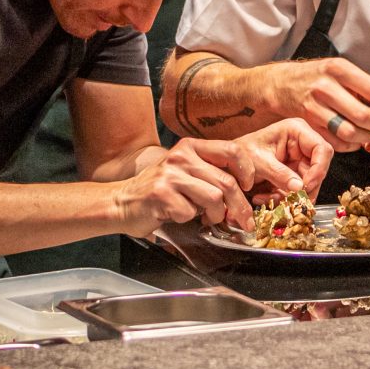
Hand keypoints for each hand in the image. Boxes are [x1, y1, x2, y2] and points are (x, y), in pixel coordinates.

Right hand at [108, 144, 254, 234]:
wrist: (122, 203)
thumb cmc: (159, 191)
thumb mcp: (186, 172)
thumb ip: (211, 174)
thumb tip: (245, 193)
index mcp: (190, 147)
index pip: (232, 151)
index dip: (247, 171)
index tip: (248, 187)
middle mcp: (181, 156)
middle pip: (227, 182)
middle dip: (239, 207)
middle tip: (243, 221)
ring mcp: (170, 174)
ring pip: (214, 198)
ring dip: (214, 215)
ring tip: (205, 218)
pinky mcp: (161, 194)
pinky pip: (190, 212)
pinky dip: (188, 220)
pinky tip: (177, 216)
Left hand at [226, 119, 333, 195]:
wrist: (228, 163)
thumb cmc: (240, 154)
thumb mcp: (259, 163)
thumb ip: (279, 174)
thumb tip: (300, 187)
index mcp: (296, 130)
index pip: (322, 149)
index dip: (319, 169)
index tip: (306, 186)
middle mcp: (302, 143)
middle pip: (319, 169)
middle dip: (305, 188)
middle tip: (291, 201)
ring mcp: (299, 159)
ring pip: (310, 184)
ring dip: (292, 196)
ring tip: (271, 200)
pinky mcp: (294, 174)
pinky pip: (298, 190)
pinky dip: (284, 198)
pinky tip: (267, 197)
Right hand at [268, 58, 369, 150]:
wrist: (282, 84)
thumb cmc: (317, 76)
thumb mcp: (339, 69)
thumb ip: (361, 86)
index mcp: (338, 69)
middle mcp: (326, 87)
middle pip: (363, 114)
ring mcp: (315, 107)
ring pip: (350, 131)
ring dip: (367, 137)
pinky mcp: (309, 124)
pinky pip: (335, 141)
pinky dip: (350, 145)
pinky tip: (356, 141)